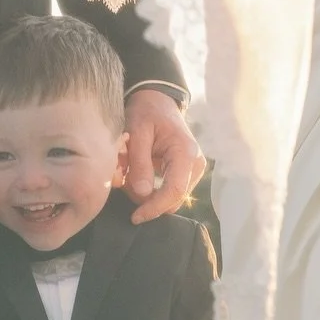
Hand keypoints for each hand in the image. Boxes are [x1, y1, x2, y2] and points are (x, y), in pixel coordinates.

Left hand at [123, 88, 205, 223]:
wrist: (157, 102)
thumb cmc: (146, 112)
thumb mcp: (137, 132)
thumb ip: (140, 162)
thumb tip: (142, 194)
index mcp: (185, 152)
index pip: (174, 191)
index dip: (154, 207)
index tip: (135, 217)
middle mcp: (195, 164)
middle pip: (174, 199)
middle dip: (148, 201)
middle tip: (124, 185)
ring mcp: (193, 170)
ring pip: (171, 198)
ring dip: (148, 195)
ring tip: (129, 176)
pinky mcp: (186, 173)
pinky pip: (169, 191)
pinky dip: (151, 190)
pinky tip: (137, 177)